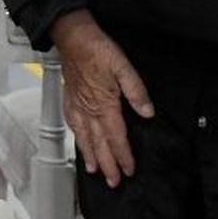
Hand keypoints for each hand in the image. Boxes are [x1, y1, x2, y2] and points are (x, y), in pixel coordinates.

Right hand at [49, 9, 152, 188]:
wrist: (72, 36)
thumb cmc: (96, 49)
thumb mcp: (123, 66)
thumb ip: (136, 91)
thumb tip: (147, 112)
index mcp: (104, 104)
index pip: (116, 137)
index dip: (123, 156)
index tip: (129, 170)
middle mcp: (89, 109)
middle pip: (99, 144)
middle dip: (107, 165)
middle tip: (113, 182)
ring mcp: (77, 105)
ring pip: (84, 137)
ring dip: (90, 156)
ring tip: (94, 170)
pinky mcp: (70, 98)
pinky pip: (72, 124)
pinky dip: (77, 137)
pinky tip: (79, 140)